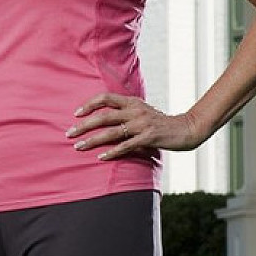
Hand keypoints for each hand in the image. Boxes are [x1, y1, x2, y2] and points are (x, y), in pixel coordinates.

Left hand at [66, 92, 202, 159]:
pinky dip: (112, 152)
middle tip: (69, 133)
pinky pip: (125, 145)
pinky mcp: (148, 138)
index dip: (89, 104)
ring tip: (78, 146)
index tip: (76, 113)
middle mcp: (135, 111)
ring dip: (92, 140)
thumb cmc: (162, 123)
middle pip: (103, 116)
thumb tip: (107, 116)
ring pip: (111, 132)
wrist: (186, 129)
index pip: (106, 98)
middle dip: (83, 125)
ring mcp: (142, 124)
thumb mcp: (143, 111)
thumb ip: (127, 112)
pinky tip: (100, 157)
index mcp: (133, 102)